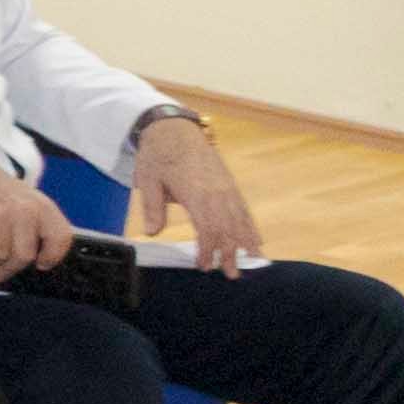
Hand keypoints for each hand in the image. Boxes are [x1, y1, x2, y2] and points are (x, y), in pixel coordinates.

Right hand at [0, 150, 77, 277]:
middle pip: (24, 256)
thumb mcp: (28, 201)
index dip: (52, 257)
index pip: (60, 238)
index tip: (42, 264)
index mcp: (41, 206)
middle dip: (10, 269)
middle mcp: (22, 210)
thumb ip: (38, 225)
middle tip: (1, 273)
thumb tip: (38, 259)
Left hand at [126, 115, 261, 267]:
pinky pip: (243, 208)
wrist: (174, 128)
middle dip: (230, 253)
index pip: (208, 229)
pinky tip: (256, 238)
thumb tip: (152, 233)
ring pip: (240, 219)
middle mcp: (217, 192)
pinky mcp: (229, 184)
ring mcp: (227, 187)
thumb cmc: (158, 155)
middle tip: (231, 275)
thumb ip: (152, 208)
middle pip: (228, 228)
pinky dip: (250, 225)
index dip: (208, 250)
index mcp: (197, 193)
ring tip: (253, 261)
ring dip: (246, 242)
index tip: (204, 266)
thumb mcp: (147, 180)